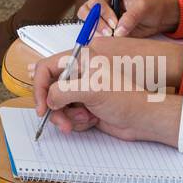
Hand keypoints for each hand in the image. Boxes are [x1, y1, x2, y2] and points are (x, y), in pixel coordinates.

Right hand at [33, 49, 181, 142]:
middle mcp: (77, 73)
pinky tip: (92, 120)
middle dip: (55, 108)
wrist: (143, 120)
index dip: (39, 87)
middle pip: (49, 89)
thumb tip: (48, 100)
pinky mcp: (84, 105)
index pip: (46, 68)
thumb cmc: (126, 99)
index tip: (41, 107)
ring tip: (86, 119)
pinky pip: (67, 115)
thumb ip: (63, 91)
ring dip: (68, 117)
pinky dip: (76, 122)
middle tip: (62, 122)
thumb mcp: (91, 90)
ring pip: (57, 105)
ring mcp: (80, 90)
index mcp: (79, 60)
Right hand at [79, 0, 179, 37]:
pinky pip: (96, 34)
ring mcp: (103, 18)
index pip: (96, 0)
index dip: (102, 12)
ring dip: (96, 31)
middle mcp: (102, 4)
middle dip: (95, 23)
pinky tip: (109, 42)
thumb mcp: (143, 7)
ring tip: (111, 37)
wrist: (160, 18)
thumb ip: (131, 17)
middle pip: (86, 11)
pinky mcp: (107, 30)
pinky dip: (99, 39)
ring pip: (88, 24)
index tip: (114, 23)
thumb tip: (118, 31)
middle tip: (109, 33)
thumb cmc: (152, 6)